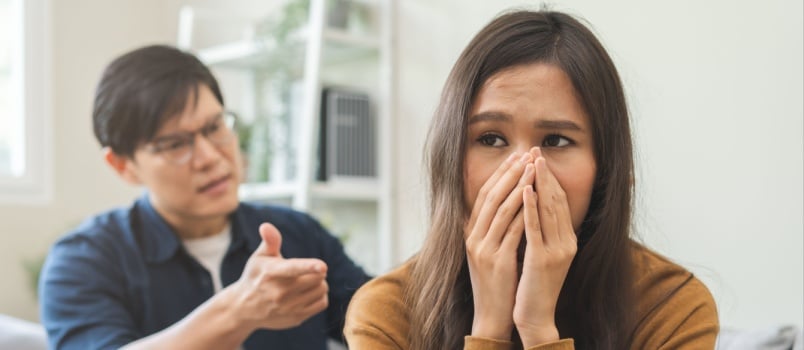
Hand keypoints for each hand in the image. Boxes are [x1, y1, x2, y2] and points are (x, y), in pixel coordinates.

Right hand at [224, 223, 328, 330]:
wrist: (244, 308)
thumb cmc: (255, 276)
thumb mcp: (259, 257)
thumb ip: (269, 241)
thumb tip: (266, 226)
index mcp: (272, 273)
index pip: (293, 268)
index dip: (309, 266)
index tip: (322, 266)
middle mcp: (279, 292)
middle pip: (317, 277)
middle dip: (317, 271)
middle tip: (307, 271)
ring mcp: (288, 308)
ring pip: (322, 290)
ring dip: (319, 283)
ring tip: (306, 282)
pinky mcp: (296, 318)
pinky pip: (322, 303)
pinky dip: (320, 296)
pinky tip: (307, 294)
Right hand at [465, 152, 534, 340]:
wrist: (492, 314)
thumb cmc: (495, 282)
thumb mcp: (487, 251)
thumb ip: (490, 228)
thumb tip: (503, 202)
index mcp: (469, 233)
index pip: (484, 195)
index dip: (499, 174)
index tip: (515, 156)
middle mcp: (473, 238)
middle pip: (491, 197)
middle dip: (510, 173)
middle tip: (527, 155)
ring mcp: (484, 250)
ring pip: (501, 210)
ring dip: (519, 187)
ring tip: (534, 169)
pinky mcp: (498, 262)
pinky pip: (512, 231)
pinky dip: (523, 212)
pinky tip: (535, 199)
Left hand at [513, 148, 576, 346]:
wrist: (535, 316)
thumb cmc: (535, 286)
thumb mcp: (543, 255)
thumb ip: (544, 233)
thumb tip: (535, 207)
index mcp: (568, 241)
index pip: (560, 202)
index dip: (550, 178)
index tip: (539, 158)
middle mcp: (567, 243)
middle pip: (557, 200)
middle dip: (545, 174)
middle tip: (535, 150)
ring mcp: (556, 251)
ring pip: (548, 209)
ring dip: (539, 183)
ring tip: (531, 161)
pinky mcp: (542, 259)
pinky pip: (535, 228)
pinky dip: (531, 207)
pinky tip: (525, 189)